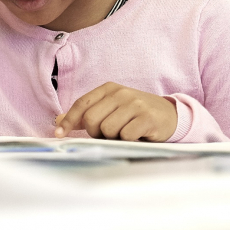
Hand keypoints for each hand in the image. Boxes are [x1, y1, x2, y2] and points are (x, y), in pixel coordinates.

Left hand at [54, 83, 178, 141]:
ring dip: (113, 137)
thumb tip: (59, 120)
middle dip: (95, 132)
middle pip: (91, 119)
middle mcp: (121, 93)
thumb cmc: (136, 113)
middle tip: (108, 133)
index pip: (82, 103)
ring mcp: (135, 104)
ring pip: (107, 130)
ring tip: (124, 132)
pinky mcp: (147, 117)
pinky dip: (128, 140)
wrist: (170, 115)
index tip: (59, 133)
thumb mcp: (111, 108)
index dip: (69, 120)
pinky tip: (136, 135)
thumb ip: (87, 114)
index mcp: (109, 89)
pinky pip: (125, 136)